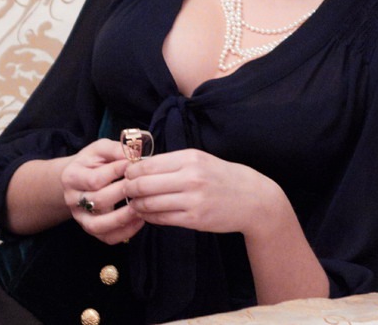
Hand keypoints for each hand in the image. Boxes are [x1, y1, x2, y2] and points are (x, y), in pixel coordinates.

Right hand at [61, 138, 143, 244]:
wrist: (79, 178)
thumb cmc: (93, 161)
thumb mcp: (100, 148)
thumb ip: (115, 149)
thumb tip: (134, 154)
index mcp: (71, 176)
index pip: (95, 179)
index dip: (117, 172)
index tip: (134, 165)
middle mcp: (72, 199)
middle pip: (98, 201)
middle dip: (122, 193)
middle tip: (141, 185)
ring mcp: (80, 217)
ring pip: (98, 225)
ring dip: (122, 217)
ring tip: (141, 207)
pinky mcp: (90, 228)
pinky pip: (107, 238)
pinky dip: (125, 232)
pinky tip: (140, 220)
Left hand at [123, 148, 279, 236]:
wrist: (252, 198)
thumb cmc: (222, 176)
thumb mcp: (200, 159)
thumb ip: (173, 162)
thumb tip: (140, 166)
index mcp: (190, 158)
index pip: (148, 164)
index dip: (131, 171)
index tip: (126, 174)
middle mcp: (191, 177)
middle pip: (143, 184)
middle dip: (129, 188)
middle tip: (125, 190)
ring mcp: (193, 200)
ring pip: (150, 203)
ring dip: (136, 205)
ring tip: (134, 204)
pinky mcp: (195, 220)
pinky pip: (162, 219)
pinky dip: (150, 217)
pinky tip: (148, 213)